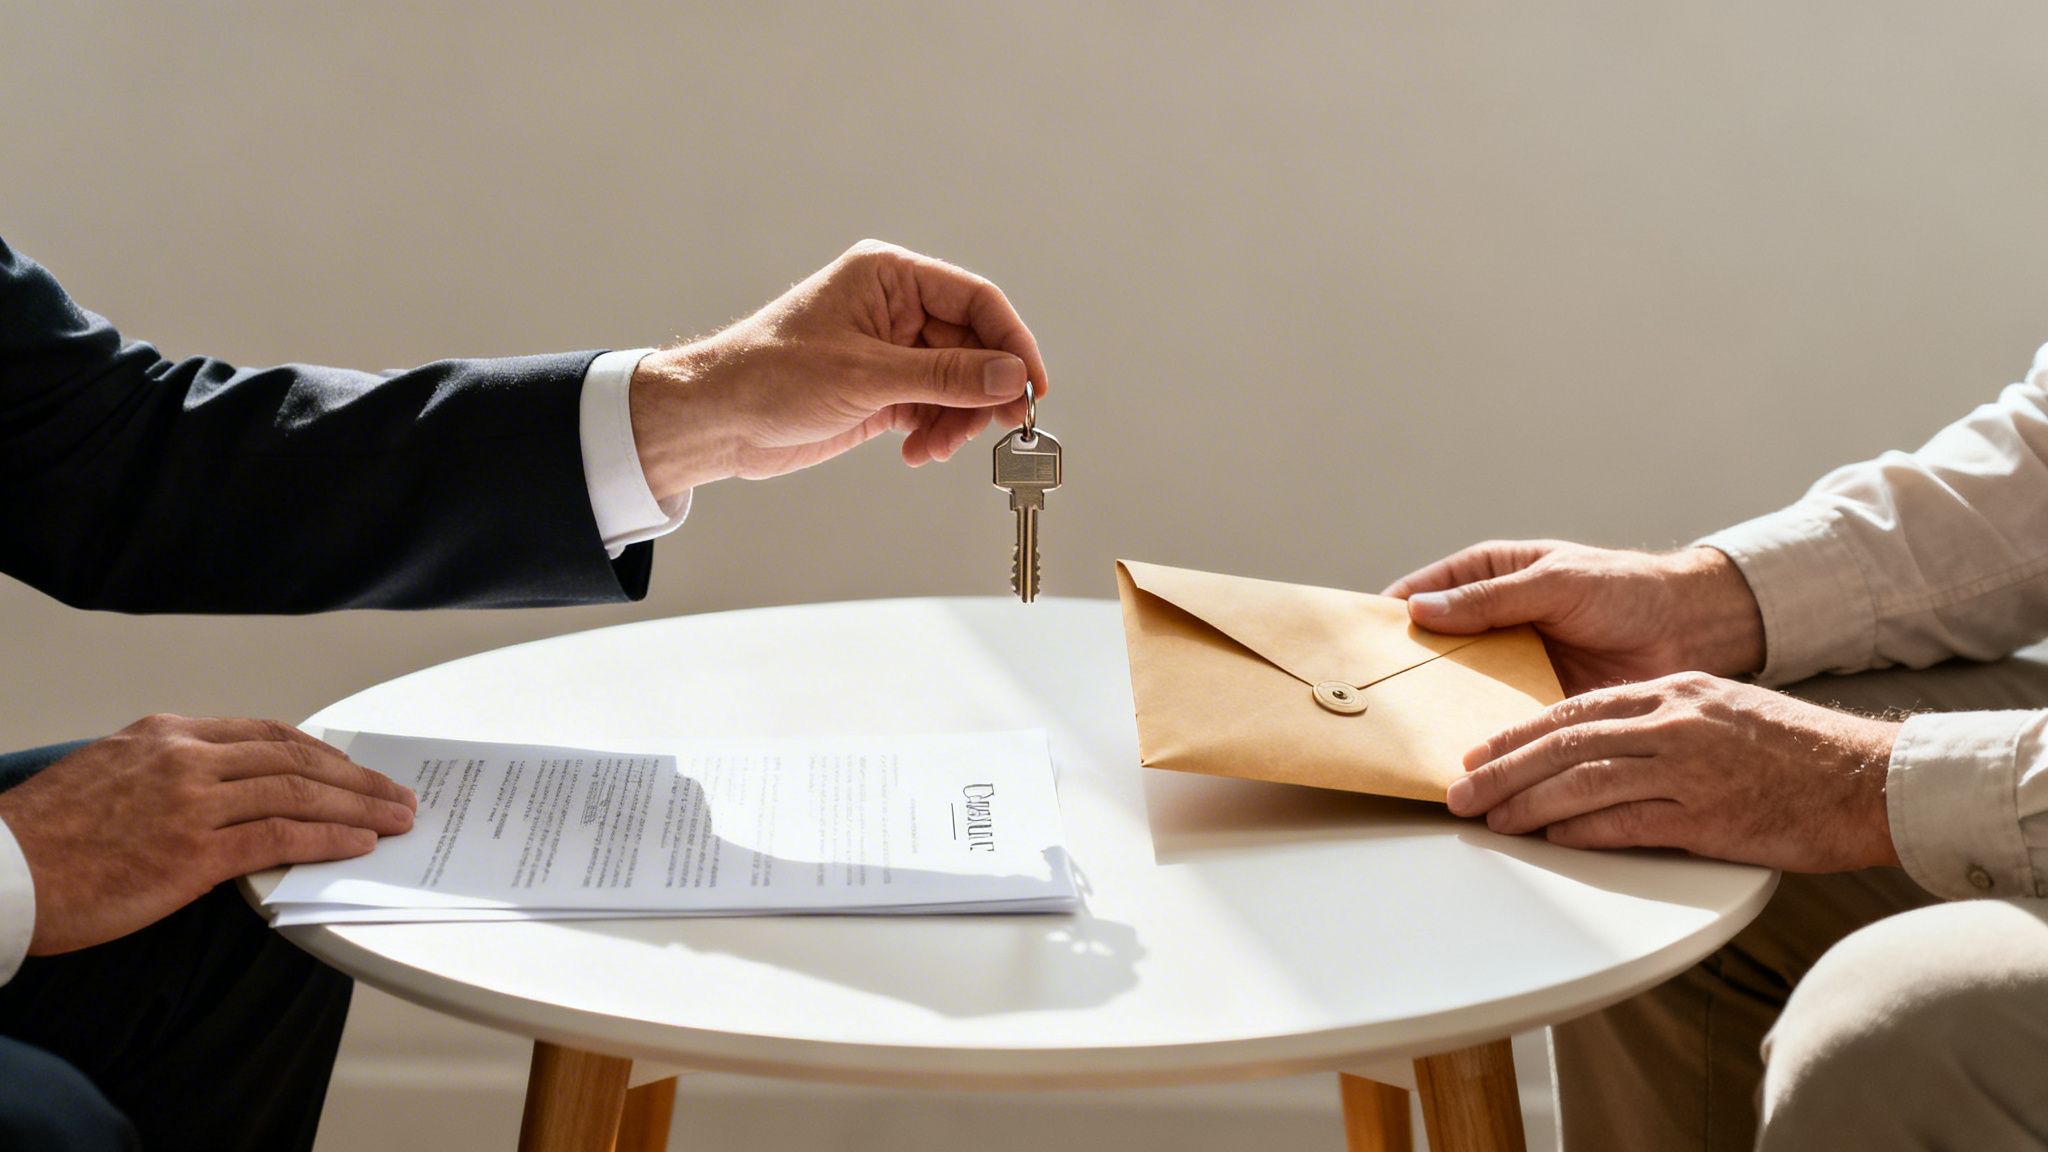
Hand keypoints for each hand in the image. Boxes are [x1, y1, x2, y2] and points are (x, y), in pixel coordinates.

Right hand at [0, 715, 415, 954]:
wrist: (0, 871)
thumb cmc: (47, 834)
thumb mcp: (112, 773)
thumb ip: (171, 771)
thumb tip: (225, 788)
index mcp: (168, 734)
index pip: (268, 733)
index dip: (322, 752)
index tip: (354, 768)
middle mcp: (185, 759)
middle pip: (296, 759)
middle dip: (357, 778)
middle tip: (398, 794)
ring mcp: (192, 804)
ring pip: (299, 794)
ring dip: (360, 807)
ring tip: (396, 820)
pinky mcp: (192, 853)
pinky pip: (280, 839)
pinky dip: (329, 839)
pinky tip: (359, 844)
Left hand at [627, 240, 1048, 497]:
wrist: (715, 420)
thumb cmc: (770, 376)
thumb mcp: (867, 376)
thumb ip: (945, 377)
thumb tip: (1010, 376)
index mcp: (890, 277)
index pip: (976, 300)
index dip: (1012, 343)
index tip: (1033, 387)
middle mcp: (895, 308)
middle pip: (972, 346)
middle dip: (982, 392)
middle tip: (997, 430)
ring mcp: (889, 351)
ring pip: (956, 383)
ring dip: (957, 419)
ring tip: (936, 447)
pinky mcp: (880, 389)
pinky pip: (932, 407)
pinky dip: (935, 431)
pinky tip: (920, 450)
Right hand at [1382, 541, 1766, 694]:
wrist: (1690, 630)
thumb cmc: (1626, 588)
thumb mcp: (1554, 582)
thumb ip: (1490, 598)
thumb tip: (1422, 610)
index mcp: (1491, 576)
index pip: (1427, 592)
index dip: (1393, 612)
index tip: (1359, 637)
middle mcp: (1495, 622)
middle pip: (1436, 645)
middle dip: (1407, 667)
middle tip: (1373, 692)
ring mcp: (1513, 664)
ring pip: (1462, 686)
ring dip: (1439, 705)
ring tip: (1407, 728)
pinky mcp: (1536, 701)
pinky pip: (1496, 717)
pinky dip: (1478, 731)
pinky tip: (1459, 748)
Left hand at [1446, 673, 1899, 871]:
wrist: (1869, 780)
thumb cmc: (1798, 754)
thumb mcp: (1723, 712)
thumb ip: (1663, 723)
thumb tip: (1601, 749)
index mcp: (1674, 693)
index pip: (1575, 711)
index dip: (1518, 734)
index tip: (1477, 751)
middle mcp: (1673, 723)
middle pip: (1564, 744)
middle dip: (1502, 769)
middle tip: (1459, 791)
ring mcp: (1688, 769)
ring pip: (1583, 781)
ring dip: (1526, 803)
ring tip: (1489, 820)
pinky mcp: (1706, 816)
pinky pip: (1626, 822)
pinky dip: (1580, 830)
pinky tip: (1548, 838)